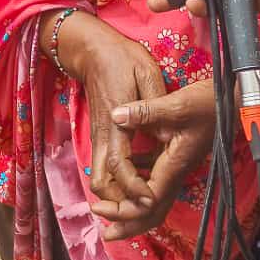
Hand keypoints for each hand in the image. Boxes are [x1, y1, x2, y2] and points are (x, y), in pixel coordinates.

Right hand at [51, 12, 167, 208]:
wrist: (93, 50)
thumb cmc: (122, 59)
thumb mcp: (145, 74)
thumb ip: (154, 106)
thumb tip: (166, 136)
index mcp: (116, 121)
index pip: (118, 165)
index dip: (133, 186)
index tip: (150, 198)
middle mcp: (103, 135)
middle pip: (101, 182)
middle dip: (118, 203)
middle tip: (143, 209)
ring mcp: (99, 136)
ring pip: (99, 178)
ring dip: (115, 196)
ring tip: (140, 203)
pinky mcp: (100, 135)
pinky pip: (103, 168)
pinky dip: (115, 183)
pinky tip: (137, 183)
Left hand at [90, 78, 217, 239]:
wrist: (235, 100)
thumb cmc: (209, 103)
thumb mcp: (176, 104)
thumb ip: (145, 111)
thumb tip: (116, 115)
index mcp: (174, 165)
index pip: (146, 202)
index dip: (123, 211)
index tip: (100, 208)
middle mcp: (176, 171)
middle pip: (152, 211)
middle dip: (127, 223)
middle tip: (104, 231)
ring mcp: (178, 165)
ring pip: (154, 198)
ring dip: (132, 207)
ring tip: (109, 209)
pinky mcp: (177, 155)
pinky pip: (156, 179)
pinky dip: (138, 183)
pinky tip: (126, 172)